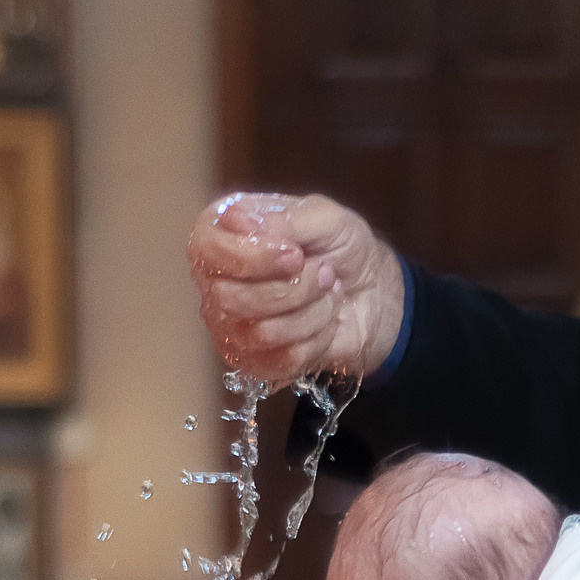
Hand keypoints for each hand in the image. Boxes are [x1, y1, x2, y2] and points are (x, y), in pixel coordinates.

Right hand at [186, 191, 405, 385]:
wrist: (374, 293)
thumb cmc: (341, 249)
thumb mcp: (324, 218)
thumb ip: (284, 219)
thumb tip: (240, 222)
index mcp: (221, 233)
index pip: (206, 249)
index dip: (253, 256)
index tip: (295, 253)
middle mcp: (216, 280)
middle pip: (231, 299)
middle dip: (293, 288)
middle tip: (323, 272)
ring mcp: (232, 326)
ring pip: (261, 332)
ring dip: (312, 312)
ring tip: (327, 294)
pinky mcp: (256, 362)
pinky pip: (283, 359)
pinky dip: (318, 338)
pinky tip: (324, 321)